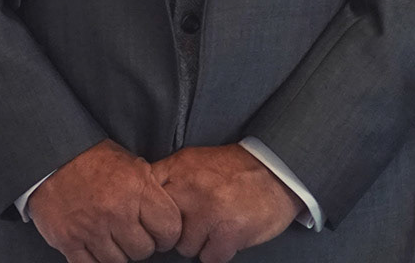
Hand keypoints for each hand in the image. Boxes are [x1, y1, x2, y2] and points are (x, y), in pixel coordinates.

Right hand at [28, 139, 180, 262]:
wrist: (47, 155)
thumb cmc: (90, 158)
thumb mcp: (128, 162)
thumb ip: (149, 189)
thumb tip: (166, 214)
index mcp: (136, 188)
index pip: (169, 229)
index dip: (166, 235)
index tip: (158, 234)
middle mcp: (115, 210)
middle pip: (144, 250)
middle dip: (139, 244)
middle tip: (129, 232)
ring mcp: (90, 227)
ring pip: (119, 261)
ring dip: (116, 252)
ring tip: (108, 235)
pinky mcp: (68, 239)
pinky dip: (94, 259)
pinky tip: (93, 244)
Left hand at [150, 145, 297, 262]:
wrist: (274, 170)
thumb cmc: (230, 169)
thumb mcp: (191, 160)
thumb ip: (166, 177)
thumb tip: (140, 195)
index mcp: (176, 170)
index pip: (144, 198)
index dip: (149, 213)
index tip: (156, 218)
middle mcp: (188, 190)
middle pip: (163, 228)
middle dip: (175, 231)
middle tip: (193, 224)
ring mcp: (208, 213)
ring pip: (185, 247)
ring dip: (198, 243)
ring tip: (213, 227)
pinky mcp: (229, 234)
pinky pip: (209, 258)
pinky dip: (218, 252)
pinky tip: (225, 237)